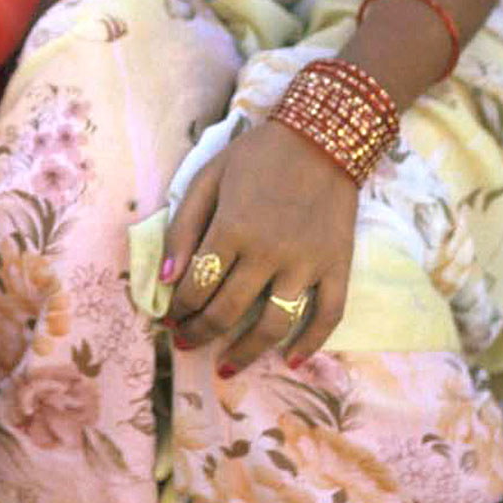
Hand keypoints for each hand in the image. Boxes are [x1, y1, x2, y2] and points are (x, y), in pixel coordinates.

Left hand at [161, 118, 357, 371]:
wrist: (323, 136)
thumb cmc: (258, 157)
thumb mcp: (208, 178)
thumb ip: (183, 227)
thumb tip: (166, 279)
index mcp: (231, 229)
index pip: (195, 286)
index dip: (178, 309)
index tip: (171, 318)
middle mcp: (268, 252)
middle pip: (227, 311)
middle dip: (199, 333)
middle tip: (186, 342)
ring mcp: (306, 263)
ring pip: (273, 325)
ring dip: (246, 353)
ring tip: (227, 367)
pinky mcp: (337, 265)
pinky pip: (328, 315)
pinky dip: (311, 344)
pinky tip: (292, 361)